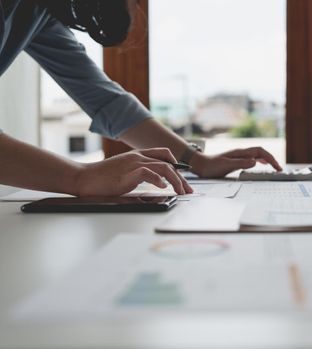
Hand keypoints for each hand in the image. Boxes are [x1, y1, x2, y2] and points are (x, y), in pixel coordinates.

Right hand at [74, 148, 192, 196]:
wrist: (83, 178)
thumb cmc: (102, 178)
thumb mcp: (125, 172)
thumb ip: (139, 175)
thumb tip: (156, 185)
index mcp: (138, 155)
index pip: (163, 154)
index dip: (176, 164)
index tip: (183, 178)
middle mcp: (138, 157)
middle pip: (168, 163)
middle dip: (181, 177)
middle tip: (188, 190)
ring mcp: (134, 163)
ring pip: (163, 167)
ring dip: (176, 180)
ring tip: (181, 191)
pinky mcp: (128, 173)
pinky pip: (149, 173)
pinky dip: (159, 180)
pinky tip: (163, 187)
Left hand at [192, 147, 282, 177]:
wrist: (200, 165)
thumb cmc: (211, 166)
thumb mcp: (226, 165)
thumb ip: (241, 163)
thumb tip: (255, 161)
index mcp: (240, 153)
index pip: (260, 152)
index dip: (270, 159)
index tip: (276, 167)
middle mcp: (241, 153)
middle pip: (261, 152)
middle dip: (272, 160)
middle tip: (279, 169)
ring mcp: (239, 156)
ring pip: (257, 155)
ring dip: (267, 160)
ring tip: (274, 167)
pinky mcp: (236, 160)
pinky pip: (252, 159)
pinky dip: (260, 161)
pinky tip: (261, 164)